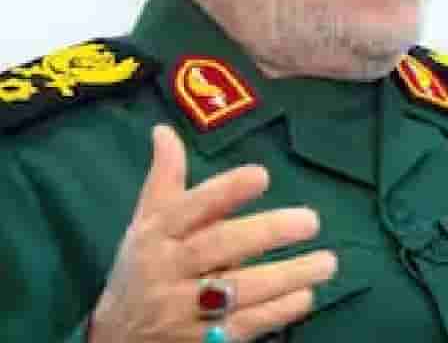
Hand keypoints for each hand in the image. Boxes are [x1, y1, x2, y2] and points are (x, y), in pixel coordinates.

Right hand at [90, 126, 336, 342]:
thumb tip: (164, 130)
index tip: (262, 175)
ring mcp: (181, 310)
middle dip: (267, 232)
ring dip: (286, 276)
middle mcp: (165, 270)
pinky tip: (307, 295)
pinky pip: (243, 326)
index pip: (189, 208)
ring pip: (237, 291)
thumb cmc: (143, 267)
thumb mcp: (146, 223)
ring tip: (327, 262)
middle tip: (312, 220)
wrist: (114, 339)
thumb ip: (165, 179)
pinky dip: (277, 312)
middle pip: (218, 247)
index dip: (225, 191)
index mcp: (156, 234)